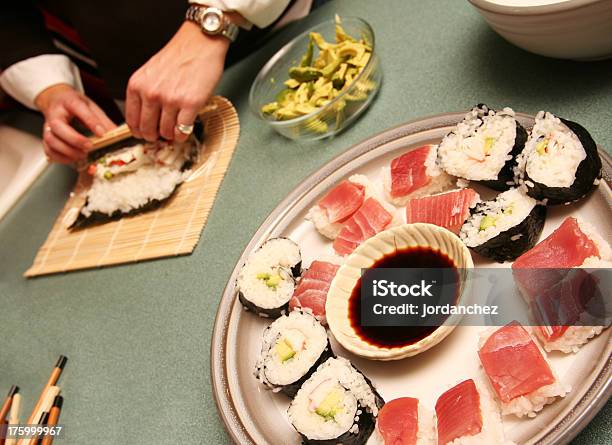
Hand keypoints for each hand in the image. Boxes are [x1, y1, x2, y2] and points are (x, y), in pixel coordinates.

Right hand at [36, 84, 115, 163]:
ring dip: (67, 150)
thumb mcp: (91, 107)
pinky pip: (48, 149)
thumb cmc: (74, 104)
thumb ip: (102, 120)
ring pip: (50, 139)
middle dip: (74, 139)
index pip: (77, 108)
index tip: (101, 133)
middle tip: (89, 147)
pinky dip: (60, 157)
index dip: (90, 121)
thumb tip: (116, 134)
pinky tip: (72, 158)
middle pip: (57, 126)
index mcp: (69, 101)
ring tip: (82, 155)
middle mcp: (55, 113)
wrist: (56, 100)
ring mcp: (48, 126)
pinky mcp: (45, 137)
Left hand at [125, 21, 228, 142]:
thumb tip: (146, 119)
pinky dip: (183, 134)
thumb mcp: (150, 73)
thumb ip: (144, 93)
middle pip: (147, 130)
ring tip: (176, 129)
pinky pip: (182, 130)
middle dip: (155, 136)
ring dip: (171, 135)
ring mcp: (170, 100)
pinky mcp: (190, 104)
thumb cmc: (178, 56)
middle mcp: (151, 93)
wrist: (199, 43)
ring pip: (165, 132)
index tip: (146, 134)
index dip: (139, 132)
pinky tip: (185, 129)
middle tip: (162, 135)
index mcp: (137, 85)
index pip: (131, 121)